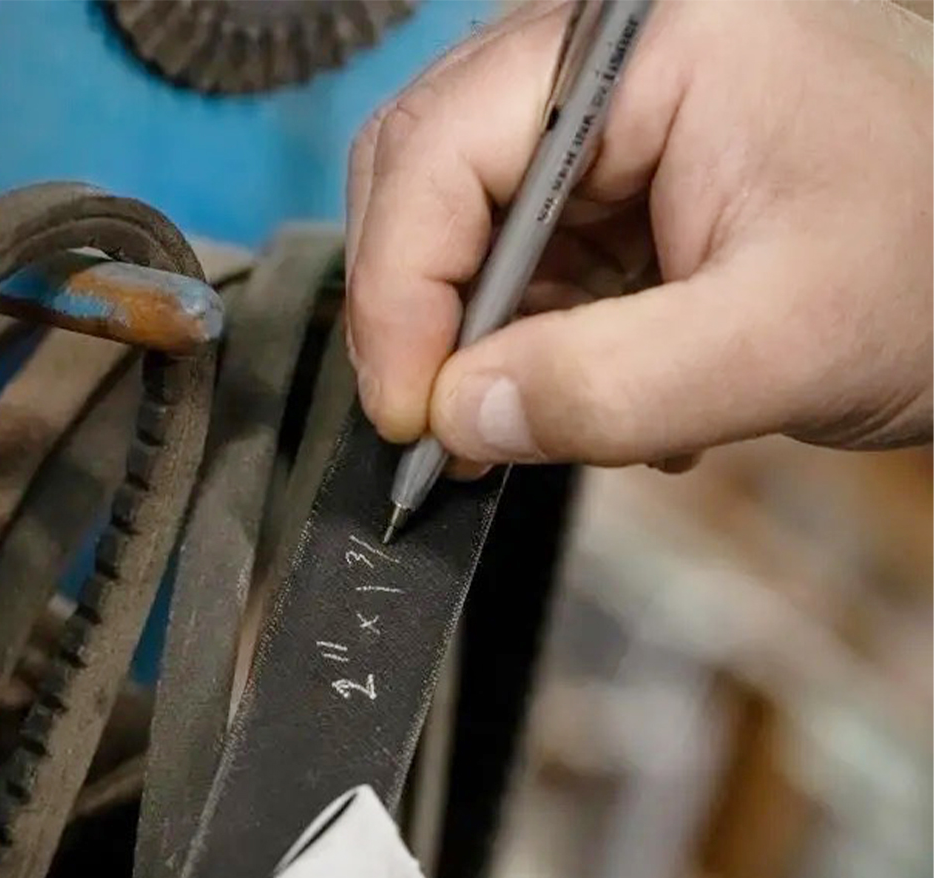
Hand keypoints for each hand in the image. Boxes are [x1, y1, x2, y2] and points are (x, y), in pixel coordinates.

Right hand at [346, 1, 931, 467]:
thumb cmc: (933, 268)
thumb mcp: (781, 342)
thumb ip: (611, 387)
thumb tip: (460, 418)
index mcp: (642, 44)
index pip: (442, 150)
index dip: (397, 295)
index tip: (409, 419)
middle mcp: (601, 59)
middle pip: (426, 179)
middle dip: (424, 321)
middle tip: (451, 432)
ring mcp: (599, 118)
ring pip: (461, 232)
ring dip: (488, 344)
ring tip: (575, 416)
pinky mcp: (606, 178)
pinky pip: (515, 262)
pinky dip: (533, 343)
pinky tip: (612, 387)